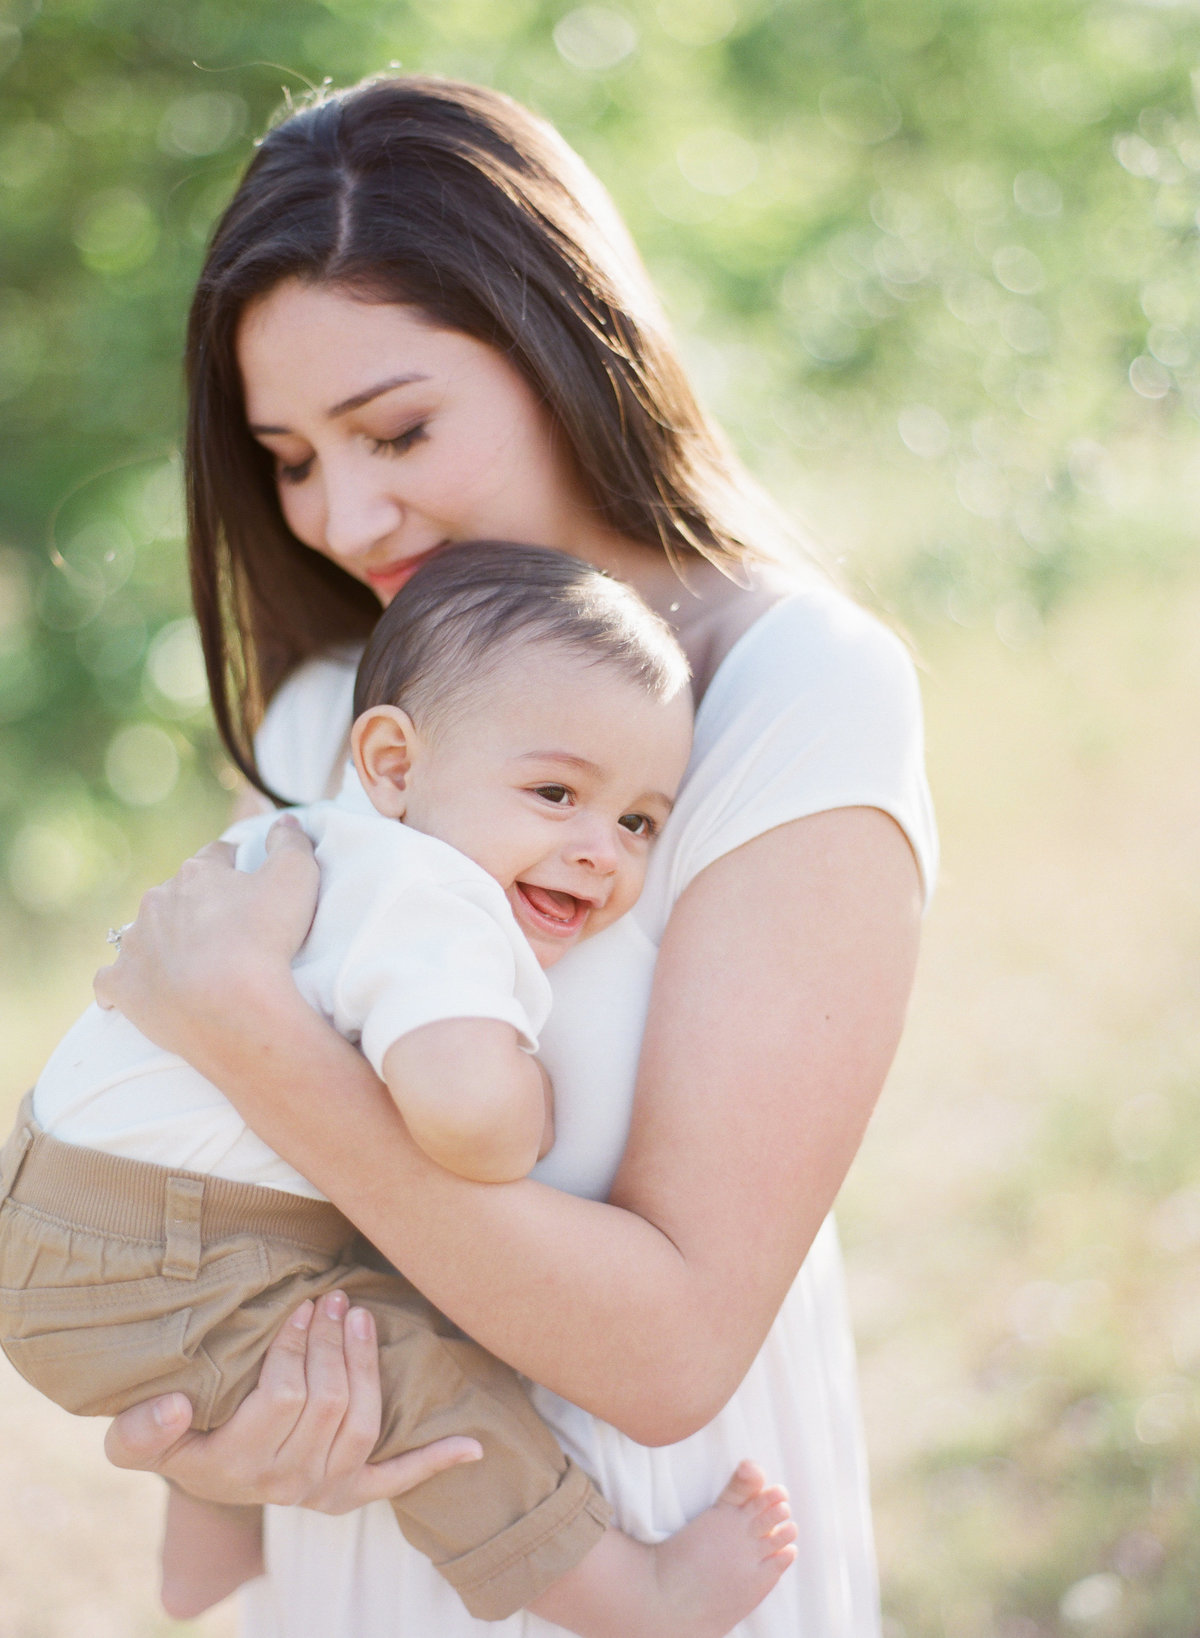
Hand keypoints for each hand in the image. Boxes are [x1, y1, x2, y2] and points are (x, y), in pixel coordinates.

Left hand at [94, 818, 319, 1057]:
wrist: (232, 1009)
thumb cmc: (265, 940)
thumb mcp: (296, 878)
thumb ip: (291, 842)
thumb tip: (285, 821)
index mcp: (197, 874)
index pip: (214, 856)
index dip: (231, 864)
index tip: (242, 874)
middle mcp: (158, 902)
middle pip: (176, 894)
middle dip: (195, 905)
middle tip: (224, 929)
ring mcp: (136, 944)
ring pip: (143, 933)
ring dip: (161, 941)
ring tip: (188, 963)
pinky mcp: (123, 985)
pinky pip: (110, 980)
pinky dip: (121, 983)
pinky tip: (132, 991)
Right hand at [104, 1291, 481, 1511]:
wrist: (202, 1468)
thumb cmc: (172, 1437)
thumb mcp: (135, 1435)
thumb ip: (141, 1428)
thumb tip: (173, 1406)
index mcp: (237, 1466)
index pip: (283, 1398)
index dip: (296, 1348)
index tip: (300, 1306)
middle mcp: (287, 1483)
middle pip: (329, 1404)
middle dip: (332, 1343)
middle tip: (333, 1297)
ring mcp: (324, 1489)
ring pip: (363, 1423)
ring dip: (366, 1365)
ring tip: (358, 1315)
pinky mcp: (352, 1491)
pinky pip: (398, 1480)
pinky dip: (435, 1461)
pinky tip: (472, 1447)